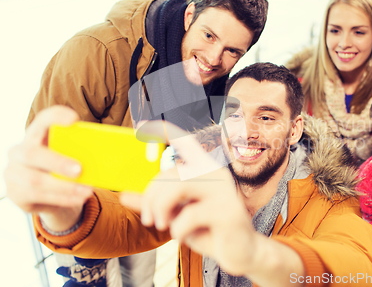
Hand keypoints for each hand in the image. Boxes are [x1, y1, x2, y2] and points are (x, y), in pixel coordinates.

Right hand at [4, 106, 92, 231]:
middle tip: (80, 170)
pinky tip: (79, 198)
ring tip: (87, 191)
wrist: (46, 194)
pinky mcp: (16, 194)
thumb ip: (79, 150)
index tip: (75, 119)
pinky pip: (38, 197)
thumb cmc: (61, 168)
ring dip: (65, 187)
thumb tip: (110, 150)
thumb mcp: (68, 155)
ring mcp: (14, 173)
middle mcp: (19, 152)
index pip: (42, 119)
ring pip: (36, 181)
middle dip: (57, 162)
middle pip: (32, 153)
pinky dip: (62, 198)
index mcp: (35, 135)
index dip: (56, 116)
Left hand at [121, 122, 258, 275]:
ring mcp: (225, 190)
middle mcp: (216, 173)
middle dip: (152, 198)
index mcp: (205, 170)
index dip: (167, 132)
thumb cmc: (208, 231)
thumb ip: (155, 205)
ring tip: (161, 226)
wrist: (240, 253)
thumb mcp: (177, 216)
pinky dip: (178, 229)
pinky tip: (181, 237)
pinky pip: (190, 214)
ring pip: (179, 185)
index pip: (186, 144)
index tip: (144, 124)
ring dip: (162, 208)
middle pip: (172, 173)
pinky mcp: (229, 211)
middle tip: (150, 220)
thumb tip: (123, 196)